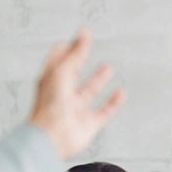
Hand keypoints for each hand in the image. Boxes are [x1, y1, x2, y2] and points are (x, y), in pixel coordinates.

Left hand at [27, 29, 124, 159]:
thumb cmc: (51, 106)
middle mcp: (62, 94)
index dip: (67, 47)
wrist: (52, 138)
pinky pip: (104, 111)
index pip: (58, 59)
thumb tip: (83, 33)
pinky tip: (121, 92)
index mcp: (51, 80)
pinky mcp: (88, 123)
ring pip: (89, 91)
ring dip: (98, 79)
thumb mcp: (62, 72)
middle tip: (88, 46)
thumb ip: (75, 53)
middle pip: (72, 73)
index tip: (79, 36)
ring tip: (108, 67)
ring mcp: (75, 109)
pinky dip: (113, 102)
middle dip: (80, 59)